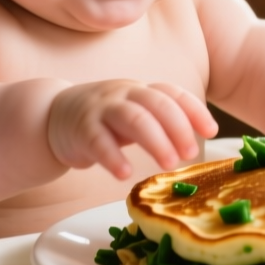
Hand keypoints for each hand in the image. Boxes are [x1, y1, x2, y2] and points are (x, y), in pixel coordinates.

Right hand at [48, 80, 217, 179]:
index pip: (172, 94)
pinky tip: (125, 173)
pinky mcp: (81, 128)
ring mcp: (101, 109)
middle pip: (156, 104)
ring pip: (133, 118)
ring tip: (169, 164)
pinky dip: (113, 157)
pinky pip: (99, 141)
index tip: (212, 131)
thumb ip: (159, 124)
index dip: (194, 110)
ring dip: (155, 141)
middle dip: (178, 128)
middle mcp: (124, 95)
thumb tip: (193, 145)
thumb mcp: (133, 115)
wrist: (52, 115)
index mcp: (140, 91)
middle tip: (190, 153)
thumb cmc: (104, 120)